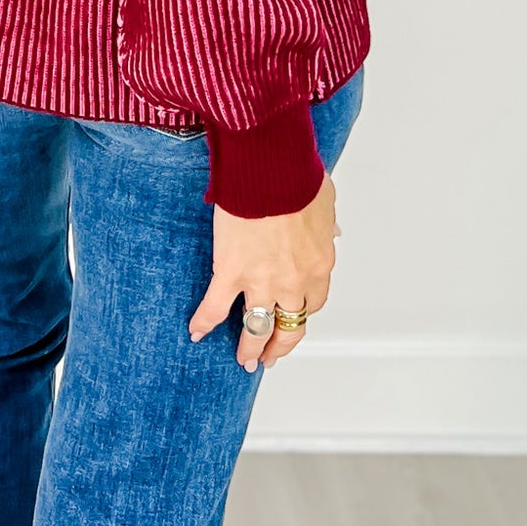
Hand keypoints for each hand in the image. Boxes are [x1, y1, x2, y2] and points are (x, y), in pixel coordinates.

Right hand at [187, 171, 341, 369]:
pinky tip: (196, 332)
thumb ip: (325, 223)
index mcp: (318, 264)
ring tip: (244, 358)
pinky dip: (204, 322)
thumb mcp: (324, 201)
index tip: (293, 317)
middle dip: (280, 346)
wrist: (270, 167)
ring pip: (257, 328)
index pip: (313, 302)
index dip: (301, 313)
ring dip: (250, 346)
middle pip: (290, 327)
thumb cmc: (296, 175)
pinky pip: (216, 307)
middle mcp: (294, 281)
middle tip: (271, 356)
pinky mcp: (231, 271)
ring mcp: (262, 280)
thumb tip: (330, 229)